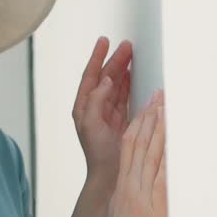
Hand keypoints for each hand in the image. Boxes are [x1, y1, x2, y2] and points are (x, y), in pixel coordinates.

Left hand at [72, 37, 132, 177]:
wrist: (109, 175)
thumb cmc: (96, 153)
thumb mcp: (90, 124)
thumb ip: (95, 101)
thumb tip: (104, 81)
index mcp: (83, 107)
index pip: (89, 76)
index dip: (96, 58)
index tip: (104, 41)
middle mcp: (94, 108)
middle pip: (104, 77)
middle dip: (114, 60)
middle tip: (127, 45)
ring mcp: (108, 114)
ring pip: (116, 85)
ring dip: (123, 69)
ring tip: (131, 54)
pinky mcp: (120, 120)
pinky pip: (124, 96)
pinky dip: (129, 84)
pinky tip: (133, 74)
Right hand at [100, 89, 167, 216]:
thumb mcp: (121, 213)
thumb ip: (130, 197)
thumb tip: (138, 189)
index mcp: (124, 185)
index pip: (130, 146)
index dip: (140, 123)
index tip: (149, 106)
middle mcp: (131, 185)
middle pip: (139, 143)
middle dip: (150, 117)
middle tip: (160, 95)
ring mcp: (140, 194)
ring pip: (148, 154)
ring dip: (158, 129)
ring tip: (165, 107)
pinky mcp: (152, 206)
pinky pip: (160, 176)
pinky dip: (165, 157)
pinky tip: (172, 141)